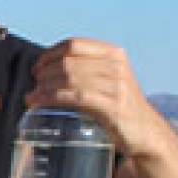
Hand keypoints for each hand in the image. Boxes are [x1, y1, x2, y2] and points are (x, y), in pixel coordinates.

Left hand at [25, 38, 163, 158]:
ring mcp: (115, 85)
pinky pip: (75, 97)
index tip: (37, 68)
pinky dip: (51, 99)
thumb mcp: (108, 82)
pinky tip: (39, 103)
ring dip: (44, 87)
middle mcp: (116, 65)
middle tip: (34, 87)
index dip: (50, 54)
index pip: (74, 44)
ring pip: (69, 78)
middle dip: (45, 73)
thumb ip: (86, 73)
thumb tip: (46, 74)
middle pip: (68, 61)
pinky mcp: (112, 106)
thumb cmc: (120, 108)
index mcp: (113, 54)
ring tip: (32, 97)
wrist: (145, 132)